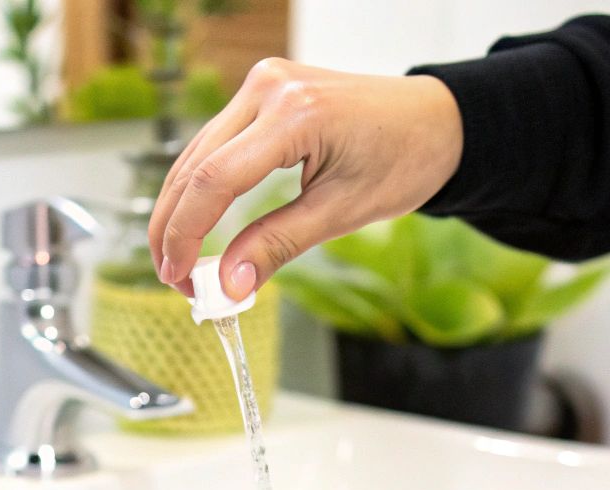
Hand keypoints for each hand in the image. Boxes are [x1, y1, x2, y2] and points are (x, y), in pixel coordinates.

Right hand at [149, 58, 462, 300]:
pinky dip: (202, 185)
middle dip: (173, 226)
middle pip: (194, 164)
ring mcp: (262, 83)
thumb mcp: (343, 212)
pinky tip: (196, 224)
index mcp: (295, 113)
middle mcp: (269, 87)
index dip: (185, 234)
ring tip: (181, 262)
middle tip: (173, 279)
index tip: (178, 279)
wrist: (436, 121)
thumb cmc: (404, 159)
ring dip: (181, 208)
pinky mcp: (263, 91)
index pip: (214, 179)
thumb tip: (228, 285)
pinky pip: (217, 142)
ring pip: (197, 153)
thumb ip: (278, 245)